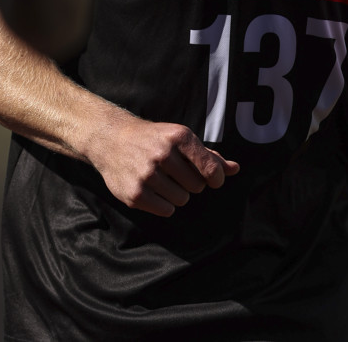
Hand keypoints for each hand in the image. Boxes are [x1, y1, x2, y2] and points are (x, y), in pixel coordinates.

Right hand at [89, 111, 239, 216]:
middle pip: (197, 186)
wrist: (113, 140)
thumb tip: (235, 169)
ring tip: (164, 180)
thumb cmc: (155, 139)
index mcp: (179, 137)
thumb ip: (209, 156)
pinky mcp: (135, 193)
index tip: (213, 179)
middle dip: (191, 183)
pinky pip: (166, 210)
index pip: (210, 168)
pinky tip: (155, 191)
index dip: (216, 177)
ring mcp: (147, 174)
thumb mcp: (181, 139)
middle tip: (177, 173)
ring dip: (177, 194)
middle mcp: (163, 154)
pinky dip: (165, 205)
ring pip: (182, 200)